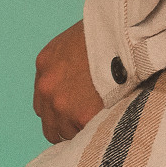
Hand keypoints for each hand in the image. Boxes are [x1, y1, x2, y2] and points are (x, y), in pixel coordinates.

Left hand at [33, 19, 104, 142]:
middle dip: (66, 124)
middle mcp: (46, 87)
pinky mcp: (81, 117)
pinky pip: (84, 136)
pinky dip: (95, 132)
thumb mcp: (76, 40)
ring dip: (80, 129)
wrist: (122, 33)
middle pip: (49, 124)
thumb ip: (67, 63)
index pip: (43, 102)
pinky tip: (107, 122)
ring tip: (101, 118)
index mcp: (45, 64)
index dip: (59, 108)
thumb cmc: (106, 30)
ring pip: (65, 134)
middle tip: (87, 119)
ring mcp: (61, 105)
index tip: (75, 108)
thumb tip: (74, 82)